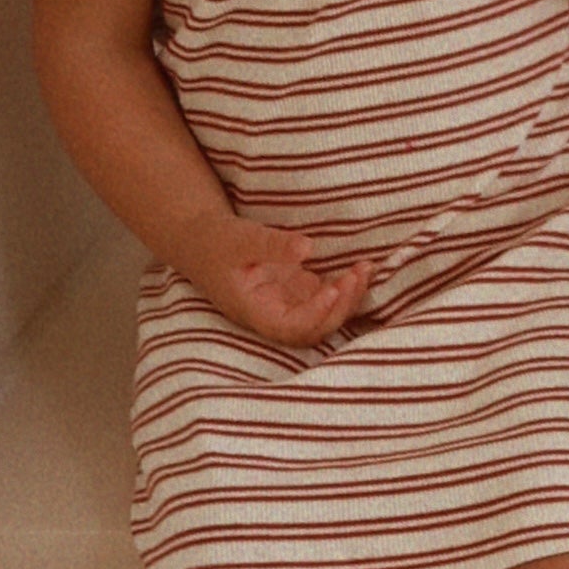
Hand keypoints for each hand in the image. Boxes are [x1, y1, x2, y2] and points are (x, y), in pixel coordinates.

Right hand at [171, 205, 374, 345]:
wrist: (203, 240)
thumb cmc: (217, 242)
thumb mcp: (241, 240)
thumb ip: (272, 245)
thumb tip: (308, 247)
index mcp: (255, 312)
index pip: (290, 327)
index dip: (315, 314)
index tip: (333, 288)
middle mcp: (275, 315)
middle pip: (314, 328)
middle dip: (340, 307)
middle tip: (356, 275)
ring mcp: (289, 305)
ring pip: (326, 316)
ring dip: (349, 298)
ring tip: (365, 268)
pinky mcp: (299, 292)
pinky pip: (328, 298)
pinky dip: (347, 287)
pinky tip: (362, 267)